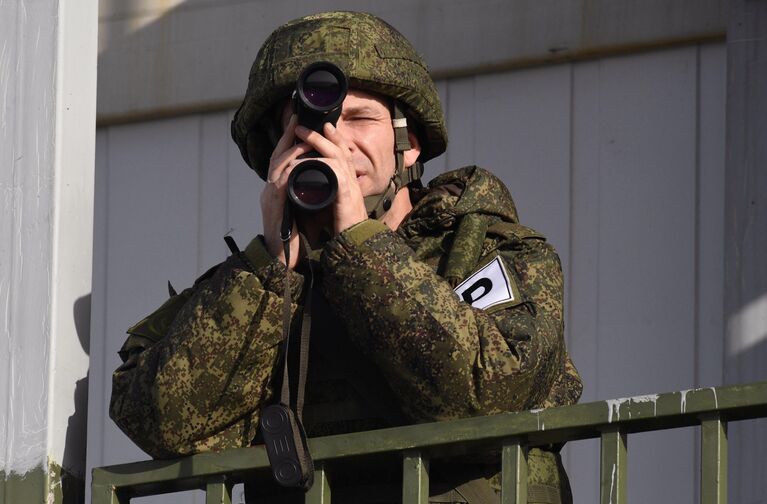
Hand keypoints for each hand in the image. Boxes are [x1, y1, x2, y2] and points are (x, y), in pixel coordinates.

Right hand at [261, 114, 312, 268]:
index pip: (283, 159)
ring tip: (303, 136)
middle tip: (297, 117)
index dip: (290, 139)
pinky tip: (300, 161)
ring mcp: (270, 198)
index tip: (300, 121)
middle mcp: (271, 190)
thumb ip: (310, 194)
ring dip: (291, 149)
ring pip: (277, 165)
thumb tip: (324, 179)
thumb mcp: (304, 211)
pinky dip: (291, 169)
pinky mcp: (274, 207)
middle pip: (277, 156)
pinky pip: (281, 182)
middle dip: (287, 135)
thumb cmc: (295, 239)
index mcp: (279, 190)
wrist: (282, 263)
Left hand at [293, 122, 367, 234]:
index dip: (336, 139)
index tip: (325, 126)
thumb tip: (313, 182)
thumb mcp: (335, 205)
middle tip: (304, 126)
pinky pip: (333, 171)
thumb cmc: (343, 229)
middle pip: (341, 150)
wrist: (354, 244)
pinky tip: (306, 161)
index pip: (344, 155)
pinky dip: (319, 163)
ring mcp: (350, 187)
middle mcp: (352, 182)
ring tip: (302, 135)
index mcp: (349, 183)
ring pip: (337, 155)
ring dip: (319, 142)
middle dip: (323, 135)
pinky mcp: (346, 194)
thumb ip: (329, 192)